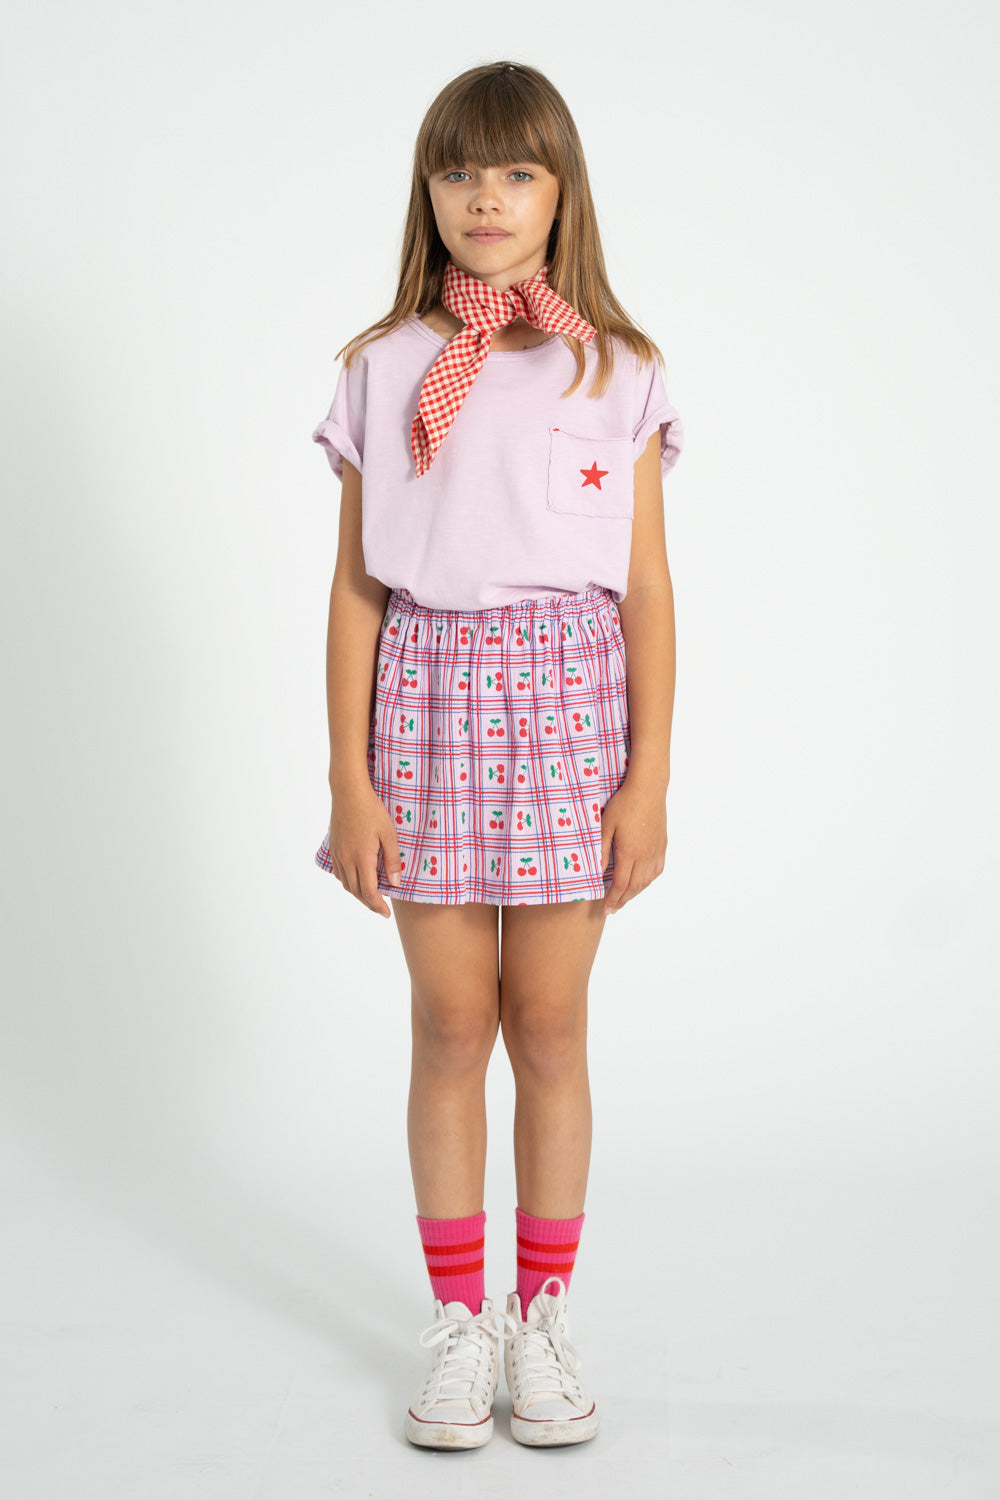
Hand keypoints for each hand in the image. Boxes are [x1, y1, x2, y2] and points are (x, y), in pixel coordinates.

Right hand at [327, 784, 402, 917]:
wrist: (348, 792)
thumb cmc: (372, 810)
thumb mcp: (389, 834)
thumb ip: (392, 860)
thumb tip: (396, 883)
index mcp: (362, 857)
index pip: (369, 891)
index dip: (378, 905)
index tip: (386, 914)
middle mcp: (347, 859)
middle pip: (356, 892)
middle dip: (369, 904)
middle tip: (381, 909)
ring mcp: (338, 854)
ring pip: (346, 884)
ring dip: (358, 894)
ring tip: (371, 898)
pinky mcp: (333, 848)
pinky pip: (339, 874)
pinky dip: (348, 882)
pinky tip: (356, 880)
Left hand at [599, 777, 667, 914]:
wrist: (648, 788)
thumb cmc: (623, 803)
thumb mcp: (605, 826)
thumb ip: (600, 850)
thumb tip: (595, 873)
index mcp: (629, 852)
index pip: (620, 884)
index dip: (613, 899)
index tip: (606, 909)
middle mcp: (645, 855)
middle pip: (634, 886)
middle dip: (623, 900)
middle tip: (613, 909)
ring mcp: (656, 850)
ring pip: (647, 880)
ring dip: (636, 892)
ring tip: (625, 898)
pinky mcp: (662, 844)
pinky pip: (657, 869)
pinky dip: (649, 880)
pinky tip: (643, 882)